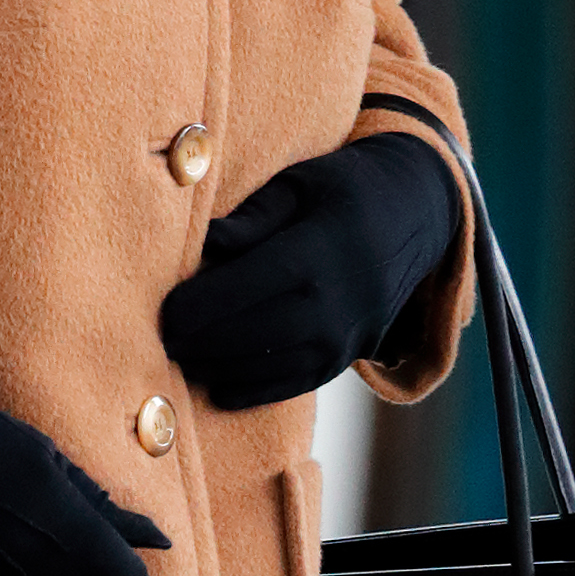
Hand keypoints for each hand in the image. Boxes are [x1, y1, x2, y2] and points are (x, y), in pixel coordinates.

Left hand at [160, 132, 459, 408]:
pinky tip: (218, 387)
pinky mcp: (349, 356)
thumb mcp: (298, 184)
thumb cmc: (343, 189)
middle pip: (253, 333)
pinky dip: (254, 390)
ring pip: (271, 365)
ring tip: (180, 361)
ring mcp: (347, 335)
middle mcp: (336, 300)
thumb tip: (205, 244)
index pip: (246, 285)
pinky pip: (296, 384)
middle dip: (201, 343)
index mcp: (318, 249)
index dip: (199, 305)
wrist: (417, 216)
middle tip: (158, 342)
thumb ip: (251, 217)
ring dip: (220, 369)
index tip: (163, 311)